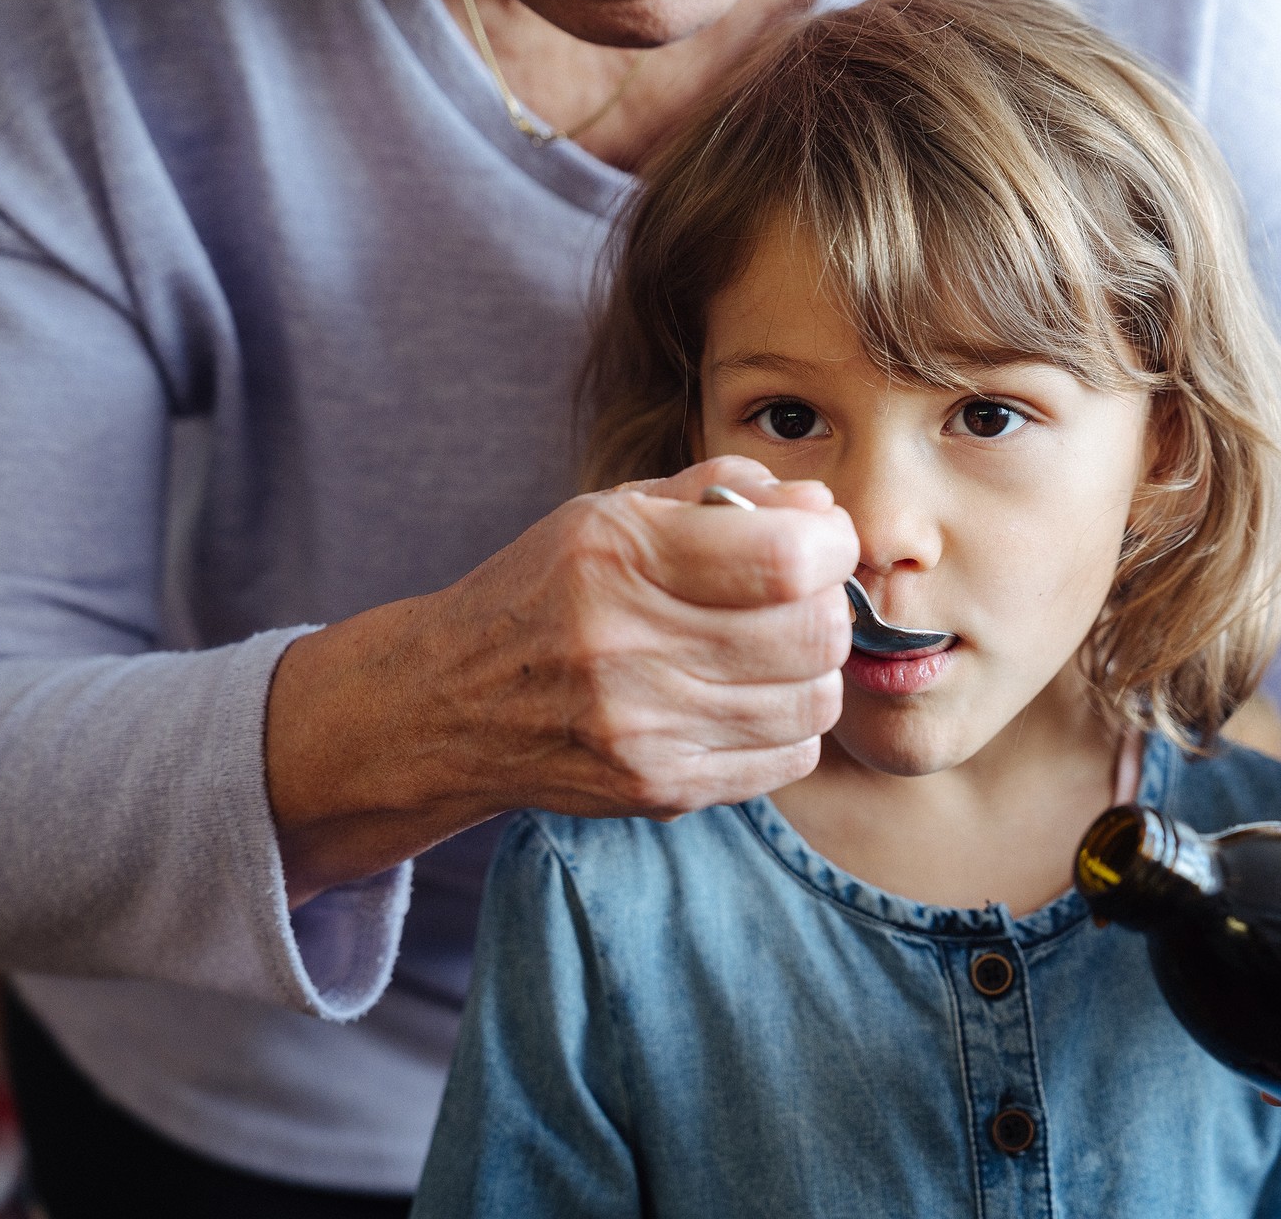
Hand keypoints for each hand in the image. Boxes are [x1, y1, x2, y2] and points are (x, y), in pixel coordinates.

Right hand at [266, 456, 858, 904]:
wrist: (451, 701)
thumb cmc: (547, 589)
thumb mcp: (613, 511)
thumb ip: (722, 490)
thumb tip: (819, 509)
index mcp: (618, 555)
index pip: (788, 560)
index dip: (830, 545)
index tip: (819, 541)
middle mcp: (627, 646)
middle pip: (814, 635)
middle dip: (828, 605)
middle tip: (800, 596)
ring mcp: (644, 730)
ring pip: (814, 702)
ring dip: (813, 669)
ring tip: (772, 649)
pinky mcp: (659, 789)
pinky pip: (788, 759)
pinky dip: (789, 725)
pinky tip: (747, 699)